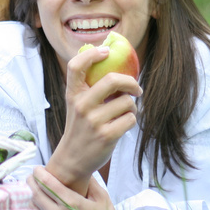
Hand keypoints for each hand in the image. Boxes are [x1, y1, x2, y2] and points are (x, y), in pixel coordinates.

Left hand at [25, 166, 124, 209]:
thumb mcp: (102, 197)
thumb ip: (89, 181)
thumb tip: (79, 168)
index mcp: (72, 204)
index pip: (47, 183)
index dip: (38, 173)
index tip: (36, 169)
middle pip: (35, 195)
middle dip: (30, 183)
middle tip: (30, 178)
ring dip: (28, 199)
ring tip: (30, 193)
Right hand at [46, 45, 141, 194]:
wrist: (73, 159)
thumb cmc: (80, 126)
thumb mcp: (76, 104)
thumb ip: (88, 86)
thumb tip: (109, 57)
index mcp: (73, 94)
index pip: (76, 66)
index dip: (92, 53)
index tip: (106, 50)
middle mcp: (81, 106)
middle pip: (112, 80)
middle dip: (131, 82)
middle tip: (137, 88)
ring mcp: (94, 121)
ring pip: (127, 102)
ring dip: (132, 107)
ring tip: (124, 113)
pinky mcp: (107, 135)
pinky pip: (130, 118)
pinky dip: (131, 120)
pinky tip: (122, 124)